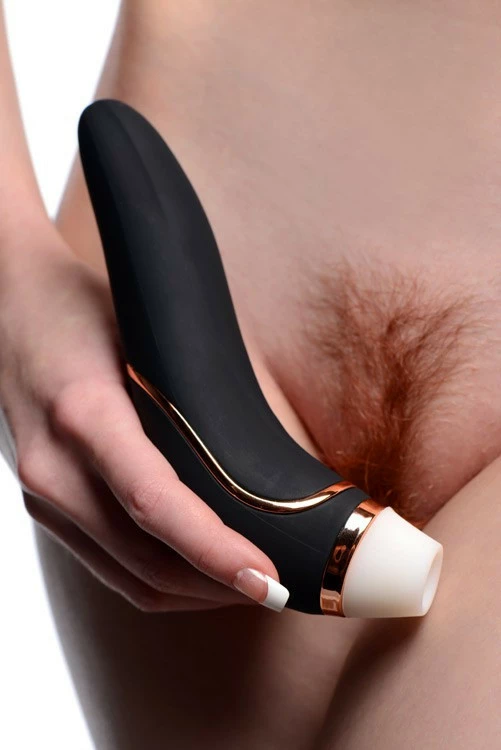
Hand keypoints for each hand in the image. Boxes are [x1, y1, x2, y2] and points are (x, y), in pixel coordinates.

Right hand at [0, 232, 285, 611]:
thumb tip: (269, 457)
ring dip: (194, 593)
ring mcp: (42, 492)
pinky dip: (160, 580)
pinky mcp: (44, 503)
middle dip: (220, 587)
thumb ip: (201, 394)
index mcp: (83, 412)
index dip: (214, 551)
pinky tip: (200, 570)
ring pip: (128, 578)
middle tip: (282, 589)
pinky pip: (107, 565)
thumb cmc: (82, 304)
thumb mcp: (149, 333)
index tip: (266, 579)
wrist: (8, 304)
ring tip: (251, 585)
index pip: (154, 503)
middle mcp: (54, 465)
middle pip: (146, 560)